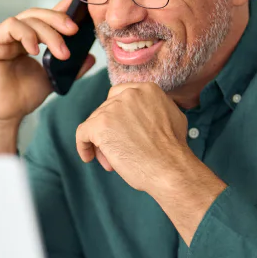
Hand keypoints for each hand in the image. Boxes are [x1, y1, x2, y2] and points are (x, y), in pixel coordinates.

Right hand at [0, 0, 96, 153]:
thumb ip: (70, 68)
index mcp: (28, 40)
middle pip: (38, 14)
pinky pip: (10, 27)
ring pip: (27, 19)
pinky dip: (26, 34)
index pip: (46, 18)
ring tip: (61, 53)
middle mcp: (15, 35)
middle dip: (58, 19)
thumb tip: (90, 57)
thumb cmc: (21, 98)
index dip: (62, 10)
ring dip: (48, 32)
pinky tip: (36, 50)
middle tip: (74, 31)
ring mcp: (3, 37)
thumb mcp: (53, 80)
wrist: (3, 117)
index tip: (81, 8)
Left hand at [75, 83, 189, 191]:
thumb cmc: (173, 151)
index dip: (116, 114)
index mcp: (147, 89)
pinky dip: (83, 146)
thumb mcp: (173, 116)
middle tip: (118, 150)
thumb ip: (155, 109)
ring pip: (95, 123)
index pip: (119, 95)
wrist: (170, 168)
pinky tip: (89, 157)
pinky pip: (83, 134)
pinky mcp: (99, 126)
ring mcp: (113, 109)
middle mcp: (128, 94)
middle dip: (110, 131)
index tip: (118, 129)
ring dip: (101, 142)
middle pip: (106, 110)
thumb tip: (144, 113)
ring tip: (112, 162)